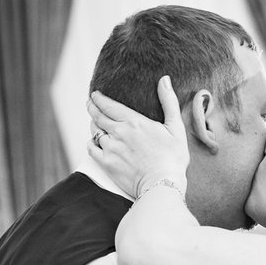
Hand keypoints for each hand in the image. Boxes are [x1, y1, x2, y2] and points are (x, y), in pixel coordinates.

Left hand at [87, 76, 188, 198]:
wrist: (162, 184)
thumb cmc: (172, 157)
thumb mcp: (175, 127)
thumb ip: (169, 102)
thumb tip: (164, 79)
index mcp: (133, 121)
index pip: (109, 105)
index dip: (99, 98)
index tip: (95, 94)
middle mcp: (118, 132)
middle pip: (98, 116)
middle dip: (92, 107)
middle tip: (90, 103)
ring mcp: (110, 148)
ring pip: (94, 131)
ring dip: (93, 125)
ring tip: (94, 122)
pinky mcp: (106, 164)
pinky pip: (91, 149)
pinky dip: (91, 143)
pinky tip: (94, 141)